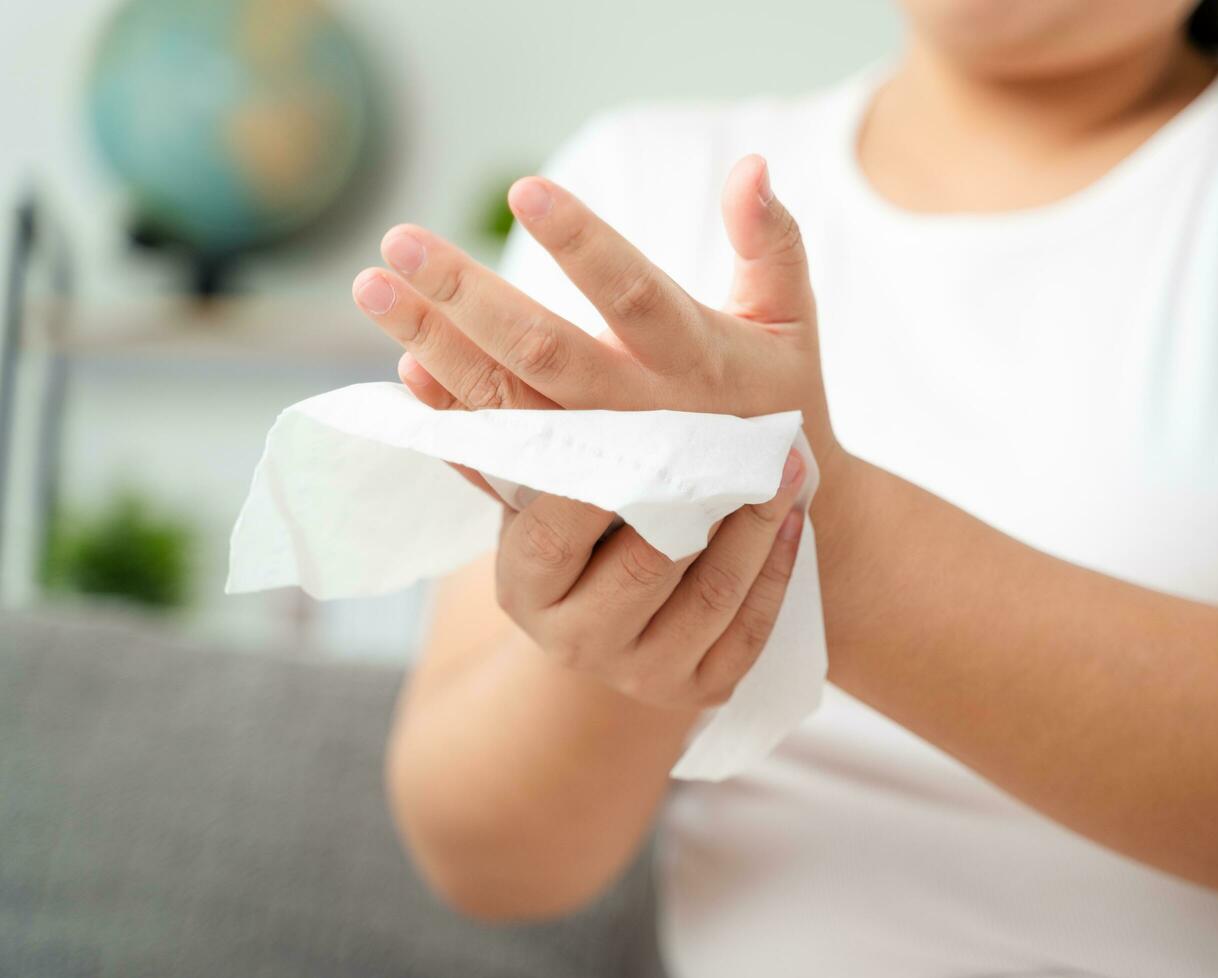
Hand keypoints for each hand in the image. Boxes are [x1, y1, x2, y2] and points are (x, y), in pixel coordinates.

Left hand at [350, 154, 840, 468]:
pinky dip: (454, 421)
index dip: (583, 244)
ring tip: (375, 289)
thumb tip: (751, 165)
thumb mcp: (792, 321)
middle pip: (547, 352)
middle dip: (468, 296)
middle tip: (399, 241)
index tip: (525, 189)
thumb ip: (774, 243)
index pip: (636, 294)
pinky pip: (504, 463)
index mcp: (700, 361)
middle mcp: (646, 415)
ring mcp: (603, 462)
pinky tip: (406, 372)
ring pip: (510, 405)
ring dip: (437, 347)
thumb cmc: (779, 398)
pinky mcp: (575, 497)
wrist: (769, 522)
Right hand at [490, 450, 806, 708]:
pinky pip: (750, 630)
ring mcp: (640, 675)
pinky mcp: (701, 689)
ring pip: (710, 597)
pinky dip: (776, 570)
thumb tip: (446, 378)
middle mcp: (575, 643)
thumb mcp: (536, 495)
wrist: (615, 618)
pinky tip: (792, 519)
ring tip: (786, 468)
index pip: (553, 539)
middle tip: (744, 438)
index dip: (598, 488)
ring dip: (755, 527)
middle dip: (701, 498)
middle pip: (644, 568)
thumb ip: (518, 446)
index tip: (649, 430)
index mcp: (524, 590)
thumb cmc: (577, 527)